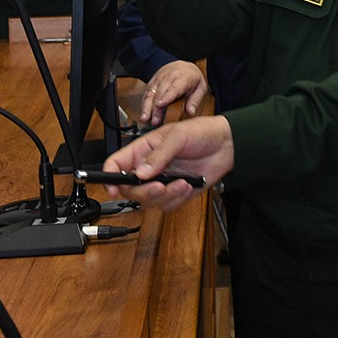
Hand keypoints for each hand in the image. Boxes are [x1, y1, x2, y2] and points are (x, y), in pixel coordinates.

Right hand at [104, 114, 234, 209]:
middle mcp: (149, 168)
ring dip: (165, 195)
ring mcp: (162, 182)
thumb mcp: (177, 136)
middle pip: (130, 189)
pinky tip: (188, 184)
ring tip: (181, 183)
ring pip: (148, 201)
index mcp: (143, 150)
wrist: (227, 145)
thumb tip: (141, 173)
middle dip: (142, 191)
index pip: (116, 165)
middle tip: (158, 187)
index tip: (113, 188)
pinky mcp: (176, 193)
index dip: (109, 177)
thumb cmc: (202, 132)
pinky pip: (167, 205)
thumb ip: (158, 155)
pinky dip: (177, 198)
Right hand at [140, 60, 207, 125]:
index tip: (159, 105)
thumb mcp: (200, 87)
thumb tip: (190, 113)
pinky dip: (144, 103)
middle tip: (154, 121)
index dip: (166, 97)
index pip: (173, 89)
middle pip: (160, 93)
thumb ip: (195, 100)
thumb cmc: (192, 78)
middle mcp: (169, 77)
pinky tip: (143, 113)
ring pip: (151, 93)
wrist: (182, 65)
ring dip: (146, 107)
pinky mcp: (152, 82)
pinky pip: (147, 93)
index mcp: (183, 78)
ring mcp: (159, 79)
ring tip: (144, 119)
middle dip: (155, 108)